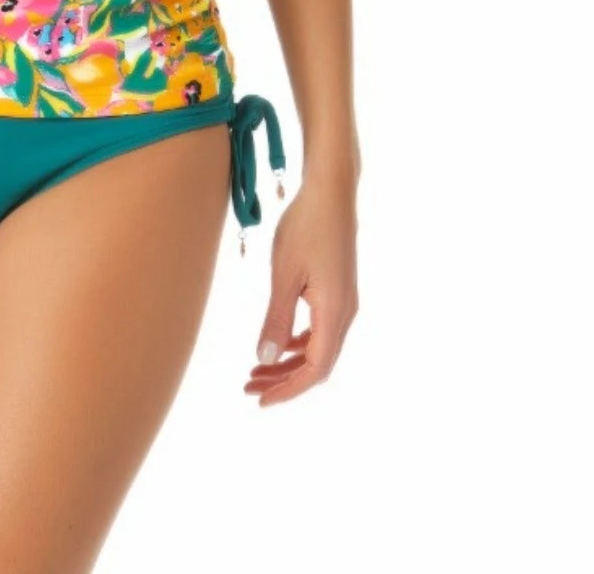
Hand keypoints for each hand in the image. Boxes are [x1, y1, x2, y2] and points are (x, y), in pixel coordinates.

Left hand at [245, 163, 358, 405]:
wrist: (331, 192)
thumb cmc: (305, 228)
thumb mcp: (284, 275)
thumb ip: (276, 319)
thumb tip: (265, 360)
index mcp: (334, 313)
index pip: (315, 370)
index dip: (288, 390)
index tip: (260, 400)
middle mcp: (345, 313)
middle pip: (317, 364)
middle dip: (284, 380)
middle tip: (249, 387)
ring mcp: (344, 302)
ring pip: (318, 348)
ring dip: (289, 362)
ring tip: (256, 369)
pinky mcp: (338, 291)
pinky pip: (320, 330)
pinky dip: (297, 342)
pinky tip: (275, 341)